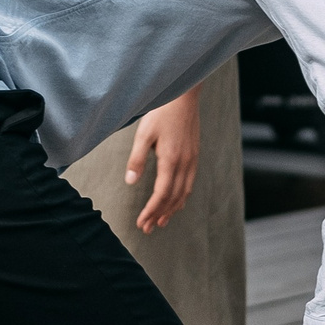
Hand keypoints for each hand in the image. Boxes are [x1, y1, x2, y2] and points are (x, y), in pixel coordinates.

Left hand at [126, 88, 201, 232]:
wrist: (184, 97)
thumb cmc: (161, 112)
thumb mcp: (143, 133)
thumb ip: (137, 159)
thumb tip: (130, 182)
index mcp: (170, 160)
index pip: (161, 194)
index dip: (151, 211)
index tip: (142, 223)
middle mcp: (184, 163)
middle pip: (173, 198)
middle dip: (160, 215)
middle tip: (148, 228)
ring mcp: (192, 160)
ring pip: (184, 193)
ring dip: (172, 209)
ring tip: (161, 222)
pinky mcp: (194, 155)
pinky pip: (190, 183)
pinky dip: (182, 197)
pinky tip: (176, 201)